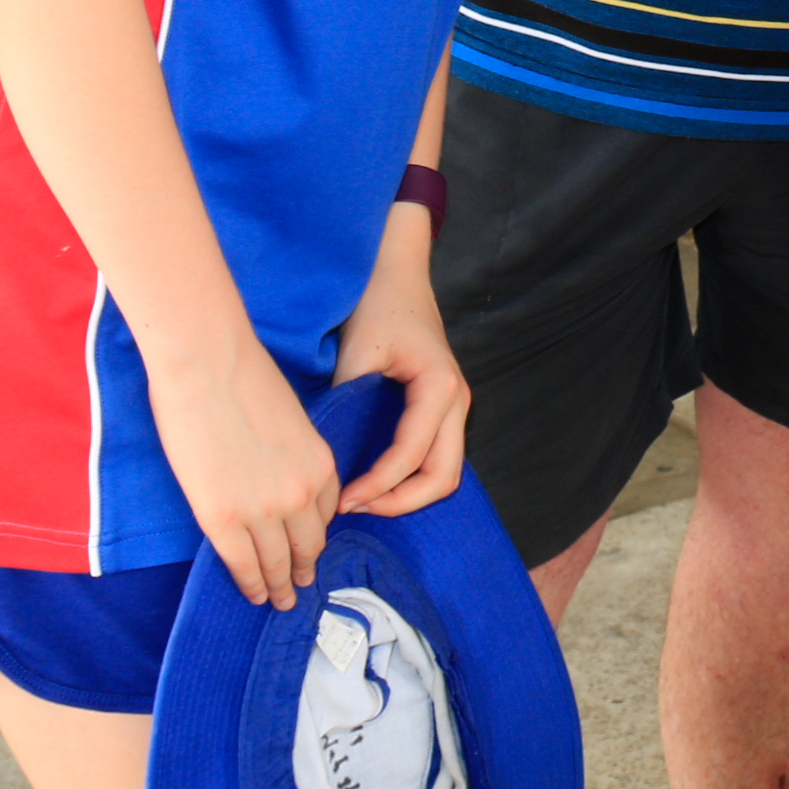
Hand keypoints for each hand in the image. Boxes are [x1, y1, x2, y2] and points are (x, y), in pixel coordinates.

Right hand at [151, 333, 341, 606]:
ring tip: (277, 601)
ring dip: (277, 586)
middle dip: (303, 571)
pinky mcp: (222, 518)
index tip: (309, 552)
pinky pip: (242, 564)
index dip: (315, 537)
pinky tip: (251, 594)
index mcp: (321, 465)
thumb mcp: (289, 419)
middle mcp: (300, 493)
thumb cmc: (243, 378)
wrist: (208, 364)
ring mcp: (262, 510)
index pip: (324, 515)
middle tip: (299, 589)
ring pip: (276, 563)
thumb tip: (278, 475)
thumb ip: (292, 455)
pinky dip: (248, 584)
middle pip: (307, 546)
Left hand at [329, 234, 470, 518]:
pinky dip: (411, 480)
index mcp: (440, 386)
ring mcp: (456, 406)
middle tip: (355, 510)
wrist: (395, 278)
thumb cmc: (375, 309)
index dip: (376, 486)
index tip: (341, 502)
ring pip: (446, 473)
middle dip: (400, 503)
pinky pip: (437, 458)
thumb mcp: (356, 356)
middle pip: (443, 477)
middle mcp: (457, 400)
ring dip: (408, 495)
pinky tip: (375, 482)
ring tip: (363, 501)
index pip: (411, 455)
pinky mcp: (444, 409)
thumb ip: (349, 407)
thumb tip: (330, 462)